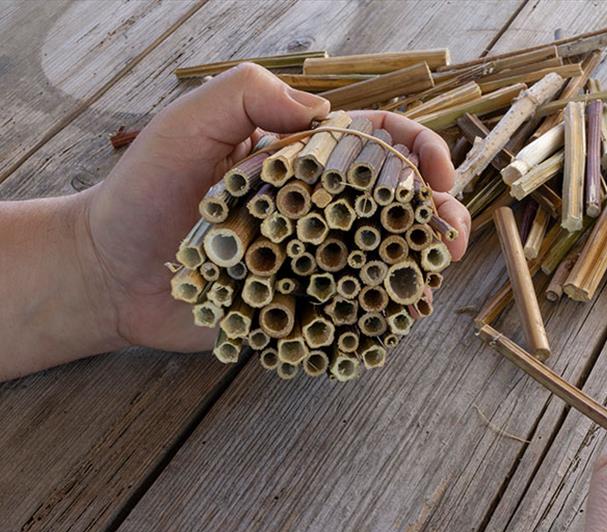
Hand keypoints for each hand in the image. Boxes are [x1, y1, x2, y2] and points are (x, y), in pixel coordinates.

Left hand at [80, 63, 468, 352]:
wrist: (108, 271)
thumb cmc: (142, 192)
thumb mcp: (186, 124)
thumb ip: (247, 96)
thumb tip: (324, 110)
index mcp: (305, 154)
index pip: (380, 141)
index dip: (420, 151)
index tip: (437, 177)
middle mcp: (320, 203)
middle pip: (399, 200)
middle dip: (439, 213)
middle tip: (450, 236)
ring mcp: (316, 254)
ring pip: (387, 253)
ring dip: (423, 261)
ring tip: (434, 274)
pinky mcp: (303, 300)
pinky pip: (357, 302)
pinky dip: (388, 307)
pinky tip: (404, 311)